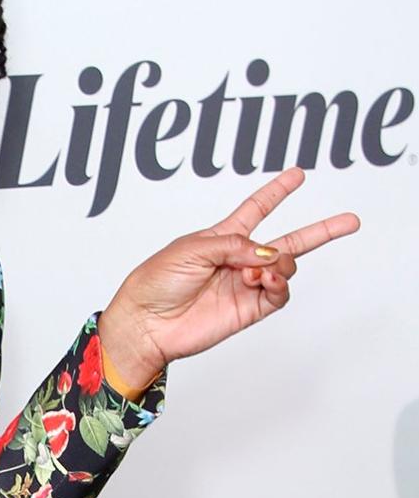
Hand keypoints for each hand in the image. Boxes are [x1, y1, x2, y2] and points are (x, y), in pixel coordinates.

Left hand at [98, 167, 360, 387]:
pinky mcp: (249, 309)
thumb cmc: (156, 281)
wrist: (147, 323)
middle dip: (319, 231)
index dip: (276, 192)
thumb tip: (270, 253)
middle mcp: (237, 260)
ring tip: (258, 271)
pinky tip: (265, 280)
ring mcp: (245, 284)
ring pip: (285, 268)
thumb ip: (234, 245)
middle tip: (350, 221)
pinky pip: (279, 294)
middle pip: (286, 242)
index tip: (298, 175)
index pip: (255, 209)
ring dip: (280, 264)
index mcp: (220, 238)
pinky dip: (279, 284)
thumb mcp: (191, 249)